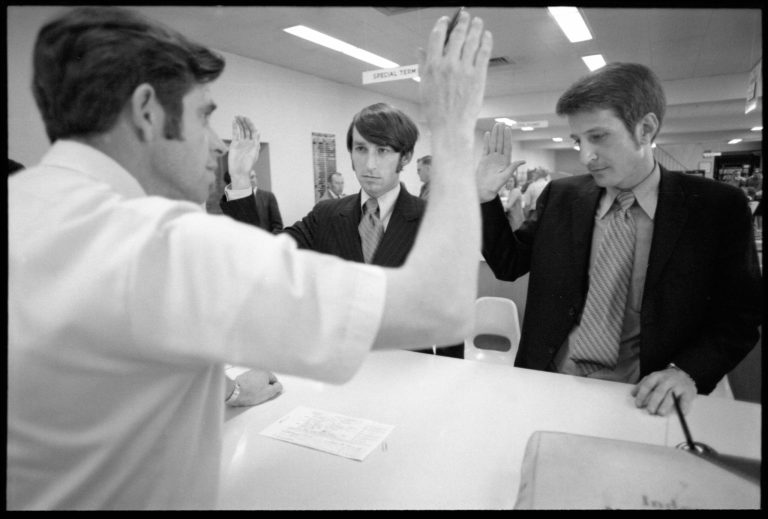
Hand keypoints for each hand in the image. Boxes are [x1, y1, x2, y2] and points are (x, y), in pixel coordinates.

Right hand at [228, 116, 259, 189]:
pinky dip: (234, 128)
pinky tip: (234, 122)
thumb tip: (258, 132)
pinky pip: (235, 134)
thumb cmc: (248, 164)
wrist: (239, 172)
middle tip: (241, 116)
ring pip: (241, 130)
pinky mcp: (234, 144)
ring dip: (240, 123)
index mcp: (254, 144)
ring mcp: (241, 143)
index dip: (250, 124)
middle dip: (244, 122)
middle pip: (246, 129)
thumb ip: (255, 142)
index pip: (253, 131)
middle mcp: (248, 142)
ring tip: (237, 116)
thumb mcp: (254, 153)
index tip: (247, 119)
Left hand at [228, 369, 282, 406]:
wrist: (234, 392)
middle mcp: (257, 370)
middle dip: (265, 387)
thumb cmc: (250, 392)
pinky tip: (248, 392)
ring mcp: (249, 373)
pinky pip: (250, 383)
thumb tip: (279, 386)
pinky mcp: (242, 377)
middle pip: (265, 380)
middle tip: (262, 395)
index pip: (274, 380)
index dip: (274, 388)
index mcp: (265, 372)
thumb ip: (277, 388)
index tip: (271, 394)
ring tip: (253, 395)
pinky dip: (250, 387)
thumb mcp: (269, 392)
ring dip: (257, 387)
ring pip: (257, 381)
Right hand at [418, 10, 492, 141]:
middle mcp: (448, 65)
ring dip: (476, 28)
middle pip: (457, 35)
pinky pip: (483, 53)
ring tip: (478, 22)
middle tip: (465, 16)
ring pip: (472, 41)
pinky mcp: (478, 77)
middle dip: (462, 22)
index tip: (446, 20)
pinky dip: (486, 41)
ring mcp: (464, 71)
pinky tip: (487, 36)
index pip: (437, 37)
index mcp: (432, 66)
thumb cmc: (436, 110)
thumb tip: (420, 50)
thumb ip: (423, 65)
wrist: (451, 127)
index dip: (443, 24)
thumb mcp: (424, 87)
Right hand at [476, 123, 525, 201]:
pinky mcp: (484, 160)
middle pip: (500, 143)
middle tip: (502, 123)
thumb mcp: (506, 176)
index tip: (508, 129)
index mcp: (505, 162)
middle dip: (501, 133)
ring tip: (496, 125)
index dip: (507, 137)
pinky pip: (486, 148)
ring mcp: (491, 159)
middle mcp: (499, 159)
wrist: (483, 191)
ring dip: (495, 135)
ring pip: (493, 144)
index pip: (507, 146)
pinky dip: (486, 141)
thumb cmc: (495, 186)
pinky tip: (488, 134)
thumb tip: (523, 161)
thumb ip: (513, 167)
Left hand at [631, 366, 696, 415]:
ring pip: (671, 396)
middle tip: (650, 411)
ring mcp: (678, 386)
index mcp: (657, 376)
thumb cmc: (666, 379)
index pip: (647, 385)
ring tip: (660, 413)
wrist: (685, 373)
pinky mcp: (688, 392)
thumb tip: (633, 394)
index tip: (638, 405)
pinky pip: (685, 401)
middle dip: (653, 402)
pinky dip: (683, 408)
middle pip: (659, 392)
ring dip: (665, 406)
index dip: (642, 395)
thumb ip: (643, 384)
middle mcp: (667, 380)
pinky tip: (679, 413)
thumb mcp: (654, 377)